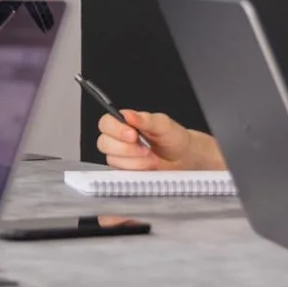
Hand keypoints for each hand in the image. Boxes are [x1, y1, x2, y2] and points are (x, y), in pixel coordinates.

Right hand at [95, 110, 224, 170]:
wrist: (183, 158)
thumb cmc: (174, 138)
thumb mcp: (163, 124)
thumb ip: (146, 119)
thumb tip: (129, 115)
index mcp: (125, 122)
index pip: (106, 123)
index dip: (116, 130)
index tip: (133, 134)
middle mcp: (119, 138)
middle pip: (103, 142)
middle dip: (126, 149)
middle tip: (145, 148)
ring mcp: (120, 155)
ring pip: (112, 159)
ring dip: (134, 161)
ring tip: (150, 157)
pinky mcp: (124, 169)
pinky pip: (121, 171)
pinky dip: (136, 169)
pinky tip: (147, 165)